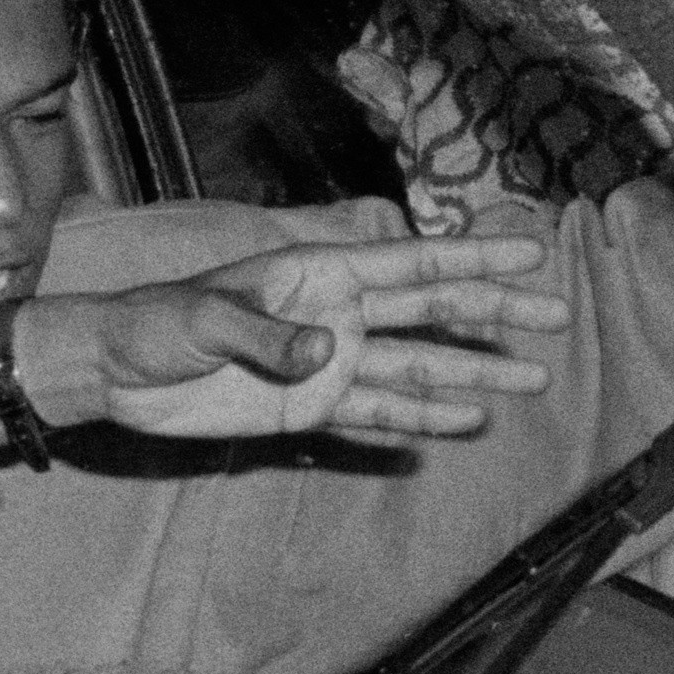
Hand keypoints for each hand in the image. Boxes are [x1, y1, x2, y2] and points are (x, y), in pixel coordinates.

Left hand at [42, 230, 566, 443]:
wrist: (116, 374)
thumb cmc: (156, 325)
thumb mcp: (205, 321)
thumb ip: (267, 336)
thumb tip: (328, 355)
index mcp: (319, 274)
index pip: (411, 264)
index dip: (472, 259)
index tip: (530, 252)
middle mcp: (338, 315)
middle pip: (433, 313)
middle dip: (496, 314)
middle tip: (557, 318)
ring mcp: (329, 365)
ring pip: (418, 366)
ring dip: (474, 373)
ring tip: (532, 381)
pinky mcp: (310, 412)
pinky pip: (378, 413)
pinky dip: (421, 418)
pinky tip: (465, 421)